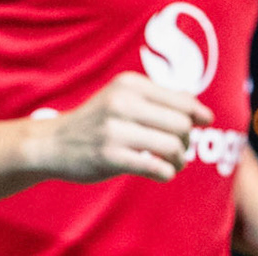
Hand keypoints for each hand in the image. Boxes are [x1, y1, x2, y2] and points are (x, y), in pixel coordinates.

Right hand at [22, 71, 213, 183]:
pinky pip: (156, 168)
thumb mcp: (120, 97)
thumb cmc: (97, 121)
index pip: (181, 100)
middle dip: (187, 141)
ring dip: (179, 160)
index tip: (203, 122)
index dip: (198, 114)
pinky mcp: (110, 156)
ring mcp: (114, 130)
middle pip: (181, 125)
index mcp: (129, 84)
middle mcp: (122, 102)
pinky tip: (161, 172)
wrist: (53, 142)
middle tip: (179, 149)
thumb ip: (157, 99)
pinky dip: (166, 173)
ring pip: (172, 147)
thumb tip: (198, 108)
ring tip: (173, 163)